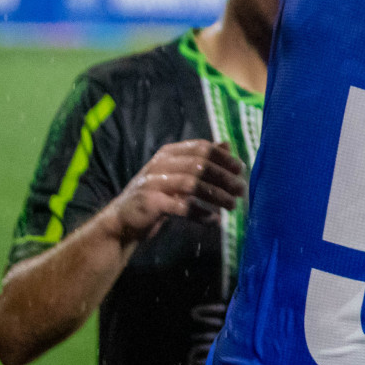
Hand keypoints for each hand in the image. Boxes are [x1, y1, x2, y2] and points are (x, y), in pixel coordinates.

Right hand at [107, 140, 245, 244]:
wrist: (123, 221)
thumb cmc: (157, 195)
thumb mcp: (178, 174)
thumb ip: (202, 159)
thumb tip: (228, 144)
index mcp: (169, 153)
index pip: (200, 147)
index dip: (222, 157)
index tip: (240, 168)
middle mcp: (160, 164)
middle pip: (199, 165)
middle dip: (223, 177)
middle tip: (241, 189)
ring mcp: (154, 183)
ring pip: (192, 185)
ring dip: (216, 195)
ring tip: (232, 205)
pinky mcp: (151, 203)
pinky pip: (182, 207)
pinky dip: (201, 213)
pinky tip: (214, 220)